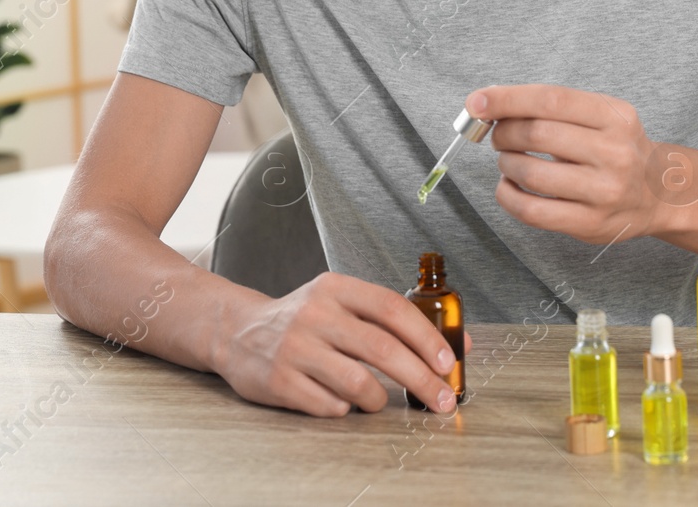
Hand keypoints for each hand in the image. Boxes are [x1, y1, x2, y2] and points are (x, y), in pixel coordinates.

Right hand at [212, 271, 463, 416]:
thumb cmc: (304, 319)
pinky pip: (330, 406)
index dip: (426, 337)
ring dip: (380, 399)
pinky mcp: (280, 381)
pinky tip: (341, 400)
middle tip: (441, 400)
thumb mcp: (343, 304)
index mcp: (336, 288)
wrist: (238, 331)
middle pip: (382, 349)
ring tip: (380, 400)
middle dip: (421, 379)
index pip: (392, 308)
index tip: (448, 363)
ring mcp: (295, 348)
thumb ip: (394, 320)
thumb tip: (459, 344)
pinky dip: (345, 408)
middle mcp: (315, 314)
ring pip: (358, 383)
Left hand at [465, 84, 670, 246]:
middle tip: (498, 135)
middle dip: (504, 132)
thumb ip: (555, 108)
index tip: (477, 102)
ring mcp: (603, 191)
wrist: (660, 193)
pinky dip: (508, 195)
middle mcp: (614, 153)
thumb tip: (491, 105)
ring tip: (508, 160)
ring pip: (530, 172)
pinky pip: (531, 211)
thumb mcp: (603, 116)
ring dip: (505, 163)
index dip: (508, 99)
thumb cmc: (618, 148)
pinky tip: (509, 186)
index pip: (552, 99)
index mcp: (616, 117)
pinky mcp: (589, 224)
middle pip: (537, 134)